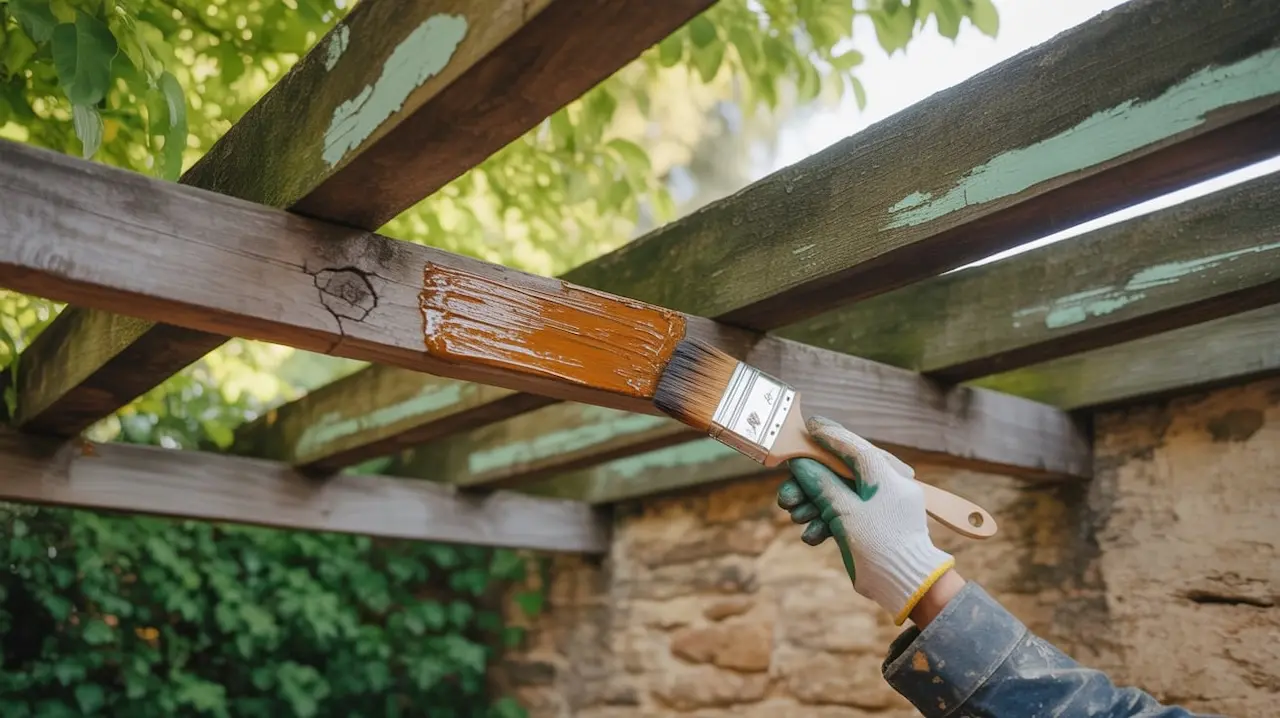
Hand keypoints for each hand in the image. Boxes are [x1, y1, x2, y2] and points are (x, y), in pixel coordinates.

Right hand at [777, 416, 954, 624]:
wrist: (909, 586)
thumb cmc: (882, 545)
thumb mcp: (845, 512)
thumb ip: (821, 485)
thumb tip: (801, 463)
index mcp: (885, 475)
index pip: (853, 446)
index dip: (828, 436)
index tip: (807, 428)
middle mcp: (885, 486)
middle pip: (839, 474)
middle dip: (809, 486)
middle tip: (786, 497)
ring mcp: (881, 505)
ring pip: (839, 495)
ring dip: (814, 506)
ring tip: (796, 518)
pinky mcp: (875, 524)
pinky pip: (846, 514)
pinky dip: (828, 521)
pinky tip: (813, 536)